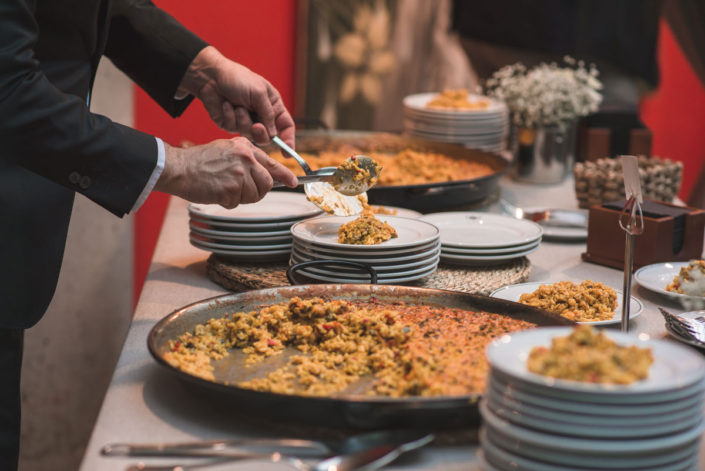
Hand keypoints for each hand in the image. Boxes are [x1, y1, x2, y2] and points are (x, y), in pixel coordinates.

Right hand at [155, 137, 297, 207]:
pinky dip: (227, 202)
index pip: (272, 163)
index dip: (285, 175)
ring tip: (223, 187)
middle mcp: (246, 158)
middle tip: (242, 191)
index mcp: (246, 147)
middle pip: (266, 184)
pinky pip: (237, 203)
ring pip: (253, 195)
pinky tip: (216, 191)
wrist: (179, 167)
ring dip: (240, 197)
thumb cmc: (200, 161)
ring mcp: (239, 173)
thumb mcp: (227, 150)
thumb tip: (264, 175)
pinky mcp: (231, 188)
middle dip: (257, 191)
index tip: (293, 182)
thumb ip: (246, 160)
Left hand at [177, 46, 294, 147]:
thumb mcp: (258, 92)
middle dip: (261, 133)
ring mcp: (246, 121)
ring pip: (250, 135)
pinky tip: (226, 105)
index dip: (288, 140)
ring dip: (243, 120)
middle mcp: (261, 116)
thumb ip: (268, 114)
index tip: (287, 153)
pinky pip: (234, 130)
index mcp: (273, 106)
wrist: (211, 77)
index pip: (286, 126)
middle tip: (256, 126)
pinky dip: (230, 116)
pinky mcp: (232, 125)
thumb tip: (273, 134)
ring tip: (237, 106)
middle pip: (268, 136)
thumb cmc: (238, 78)